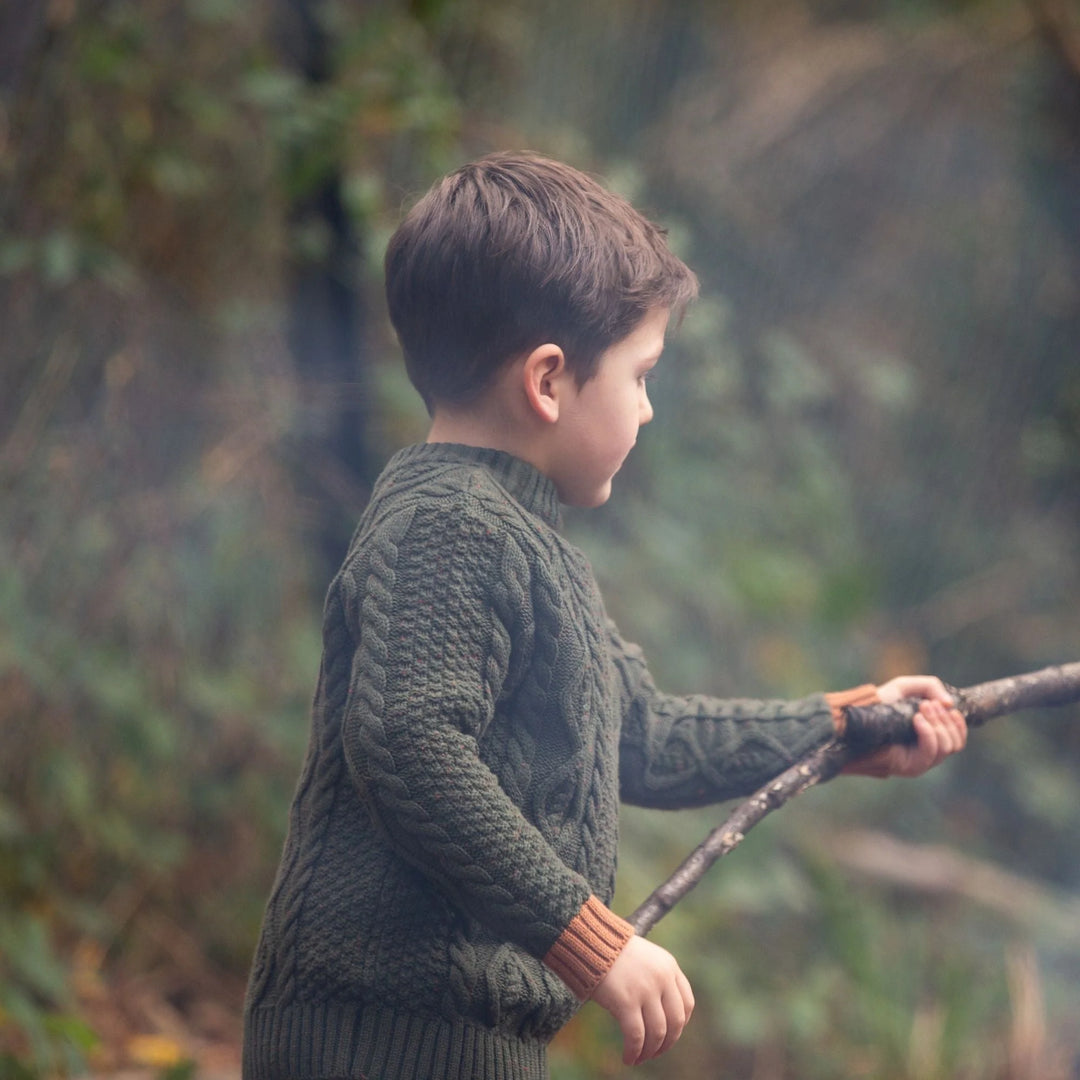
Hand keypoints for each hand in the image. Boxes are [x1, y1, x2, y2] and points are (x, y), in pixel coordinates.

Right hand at [591, 935, 694, 1065]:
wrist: (590, 941)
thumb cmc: (613, 951)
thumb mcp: (645, 957)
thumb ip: (657, 978)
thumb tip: (662, 1013)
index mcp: (669, 966)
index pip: (687, 1004)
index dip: (680, 1025)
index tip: (669, 1035)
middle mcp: (662, 978)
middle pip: (675, 1022)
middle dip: (666, 1043)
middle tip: (655, 1052)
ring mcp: (645, 990)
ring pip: (657, 1033)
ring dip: (650, 1051)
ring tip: (639, 1058)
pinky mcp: (626, 1001)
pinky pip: (636, 1036)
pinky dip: (634, 1052)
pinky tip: (628, 1058)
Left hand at [844, 675, 966, 777]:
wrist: (857, 719)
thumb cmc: (879, 704)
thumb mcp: (905, 687)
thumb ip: (930, 687)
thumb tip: (950, 704)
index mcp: (931, 736)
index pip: (958, 738)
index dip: (958, 723)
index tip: (947, 706)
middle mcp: (928, 751)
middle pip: (955, 742)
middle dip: (945, 720)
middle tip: (927, 704)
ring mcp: (921, 761)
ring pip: (947, 747)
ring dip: (938, 724)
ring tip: (921, 709)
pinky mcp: (911, 767)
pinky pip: (930, 752)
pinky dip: (928, 732)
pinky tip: (917, 719)